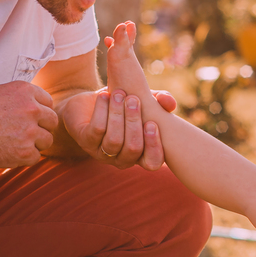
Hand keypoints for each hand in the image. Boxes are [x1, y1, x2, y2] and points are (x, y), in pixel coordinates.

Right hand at [0, 81, 58, 168]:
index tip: (33, 119)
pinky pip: (35, 157)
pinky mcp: (25, 152)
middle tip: (28, 135)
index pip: (48, 102)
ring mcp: (30, 132)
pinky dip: (25, 159)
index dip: (41, 112)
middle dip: (42, 128)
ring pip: (47, 141)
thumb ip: (4, 91)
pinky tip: (11, 154)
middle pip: (52, 121)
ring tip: (19, 145)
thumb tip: (5, 92)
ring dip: (36, 144)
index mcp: (24, 90)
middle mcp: (32, 109)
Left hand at [60, 87, 176, 169]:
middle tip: (133, 99)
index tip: (152, 124)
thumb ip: (160, 99)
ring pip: (114, 140)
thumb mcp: (144, 99)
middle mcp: (122, 158)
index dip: (154, 147)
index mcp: (140, 154)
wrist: (92, 101)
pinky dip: (101, 111)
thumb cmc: (124, 104)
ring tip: (119, 94)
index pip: (152, 163)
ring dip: (117, 114)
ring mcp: (102, 153)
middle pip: (133, 149)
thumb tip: (170, 104)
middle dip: (133, 122)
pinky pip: (97, 130)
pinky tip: (104, 96)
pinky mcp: (85, 142)